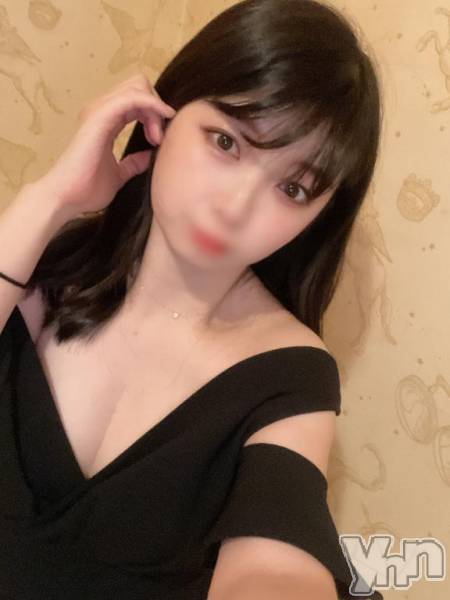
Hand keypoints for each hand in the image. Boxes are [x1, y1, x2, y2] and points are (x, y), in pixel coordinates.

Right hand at [36, 74, 175, 217]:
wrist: (66, 197)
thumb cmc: (86, 188)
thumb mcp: (118, 174)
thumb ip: (132, 163)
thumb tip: (148, 156)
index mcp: (105, 121)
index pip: (136, 100)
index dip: (153, 114)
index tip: (158, 141)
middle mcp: (100, 111)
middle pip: (138, 86)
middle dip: (156, 108)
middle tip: (158, 138)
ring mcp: (98, 111)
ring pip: (137, 88)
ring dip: (155, 108)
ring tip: (156, 137)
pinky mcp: (99, 117)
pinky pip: (132, 98)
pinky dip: (151, 105)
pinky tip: (161, 118)